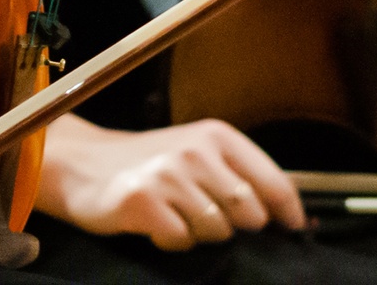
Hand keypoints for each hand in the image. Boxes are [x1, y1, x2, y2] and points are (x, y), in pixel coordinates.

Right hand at [34, 115, 305, 250]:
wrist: (83, 164)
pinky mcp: (143, 201)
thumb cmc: (149, 163)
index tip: (293, 230)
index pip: (275, 182)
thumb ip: (240, 174)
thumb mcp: (198, 153)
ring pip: (217, 231)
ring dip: (200, 234)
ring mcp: (168, 175)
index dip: (289, 214)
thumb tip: (291, 214)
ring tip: (177, 215)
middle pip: (250, 214)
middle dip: (236, 226)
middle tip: (207, 215)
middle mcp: (196, 151)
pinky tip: (157, 223)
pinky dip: (172, 240)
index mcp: (217, 135)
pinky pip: (181, 240)